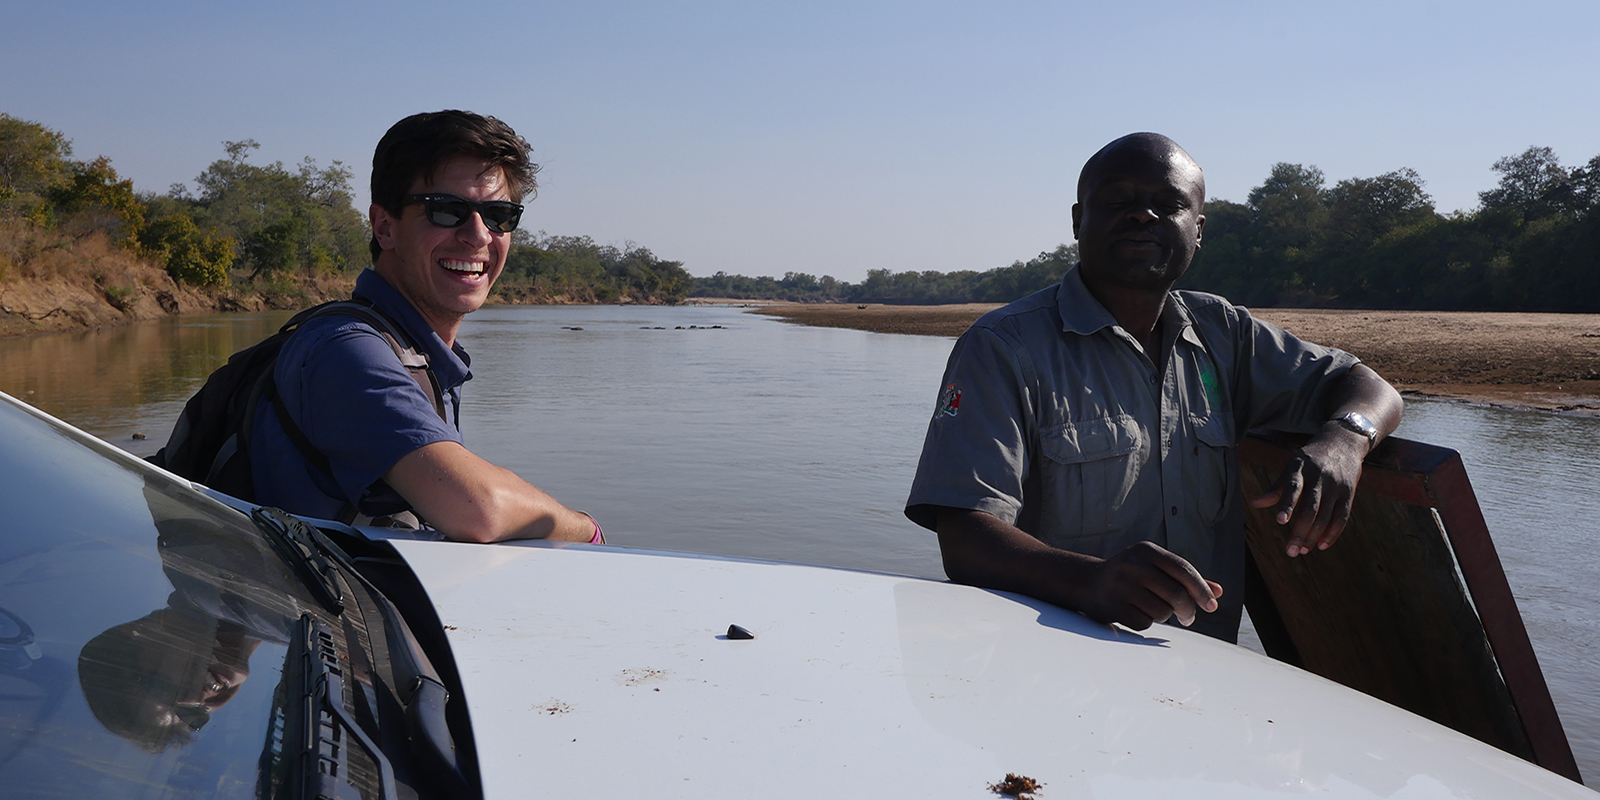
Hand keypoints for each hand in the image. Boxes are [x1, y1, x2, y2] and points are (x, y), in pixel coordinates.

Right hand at [1077, 541, 1221, 630]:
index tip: (1212, 606)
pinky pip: (1145, 623)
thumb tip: (1218, 592)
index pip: (1183, 569)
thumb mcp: (1155, 568)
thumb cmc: (1130, 576)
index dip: (1201, 589)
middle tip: (1188, 618)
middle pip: (1176, 594)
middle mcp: (1133, 564)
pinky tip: (1136, 613)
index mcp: (1146, 551)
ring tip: (1153, 609)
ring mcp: (1121, 586)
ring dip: (1164, 615)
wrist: (1086, 583)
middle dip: (1188, 610)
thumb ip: (1184, 578)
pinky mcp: (1113, 606)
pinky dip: (1146, 622)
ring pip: (1163, 611)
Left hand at [1249, 428, 1367, 556]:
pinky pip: (1342, 517)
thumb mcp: (1292, 467)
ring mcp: (1336, 485)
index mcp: (1300, 468)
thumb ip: (1276, 488)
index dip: (1287, 504)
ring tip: (1302, 550)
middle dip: (1300, 532)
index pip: (1293, 488)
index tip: (1280, 521)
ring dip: (1314, 536)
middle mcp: (1319, 477)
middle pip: (1310, 508)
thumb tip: (1254, 503)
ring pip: (1326, 516)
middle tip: (1290, 552)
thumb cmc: (1309, 459)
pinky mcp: (1349, 492)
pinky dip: (1333, 533)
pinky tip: (1322, 545)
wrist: (1343, 442)